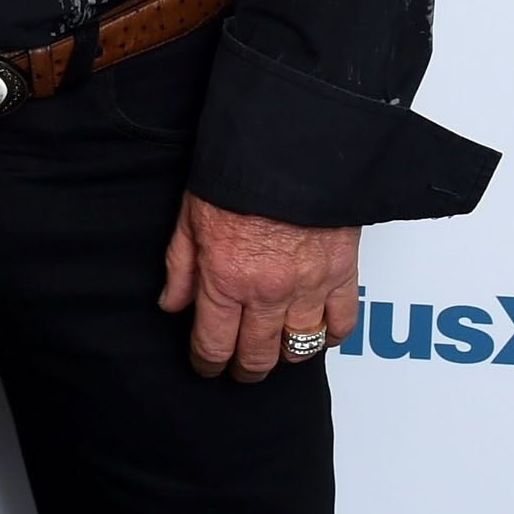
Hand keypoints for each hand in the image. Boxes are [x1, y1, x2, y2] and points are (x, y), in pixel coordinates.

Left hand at [158, 192, 358, 381]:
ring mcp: (308, 287)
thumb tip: (171, 304)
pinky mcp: (342, 274)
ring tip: (276, 350)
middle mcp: (267, 291)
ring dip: (285, 356)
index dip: (207, 363)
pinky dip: (330, 336)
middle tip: (241, 368)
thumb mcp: (190, 216)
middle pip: (257, 356)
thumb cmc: (238, 173)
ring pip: (299, 348)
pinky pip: (341, 324)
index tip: (206, 365)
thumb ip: (180, 266)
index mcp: (225, 278)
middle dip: (245, 369)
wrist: (291, 144)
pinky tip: (317, 332)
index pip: (213, 345)